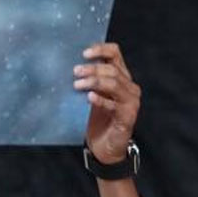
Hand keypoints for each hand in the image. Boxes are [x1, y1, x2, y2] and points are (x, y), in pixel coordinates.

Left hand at [74, 43, 140, 163]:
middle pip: (112, 69)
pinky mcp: (128, 116)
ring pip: (114, 83)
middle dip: (92, 69)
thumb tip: (67, 67)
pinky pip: (114, 105)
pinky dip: (101, 99)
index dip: (101, 49)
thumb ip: (85, 81)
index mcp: (120, 76)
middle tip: (75, 72)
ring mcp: (130, 101)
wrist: (104, 147)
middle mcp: (129, 86)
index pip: (115, 53)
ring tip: (77, 85)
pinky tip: (89, 97)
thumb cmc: (96, 119)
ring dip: (94, 81)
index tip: (84, 53)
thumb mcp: (89, 95)